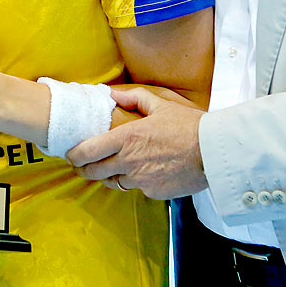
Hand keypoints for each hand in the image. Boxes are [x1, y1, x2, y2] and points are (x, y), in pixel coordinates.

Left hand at [66, 87, 208, 198]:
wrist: (214, 152)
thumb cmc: (189, 126)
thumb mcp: (161, 105)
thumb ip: (134, 98)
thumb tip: (112, 93)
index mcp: (126, 138)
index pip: (87, 151)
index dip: (74, 155)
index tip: (71, 155)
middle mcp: (129, 161)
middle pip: (94, 172)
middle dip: (84, 169)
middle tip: (81, 166)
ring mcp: (140, 180)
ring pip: (113, 182)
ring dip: (108, 177)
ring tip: (109, 170)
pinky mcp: (153, 192)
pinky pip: (137, 189)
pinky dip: (136, 182)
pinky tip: (143, 173)